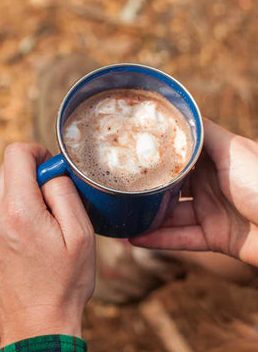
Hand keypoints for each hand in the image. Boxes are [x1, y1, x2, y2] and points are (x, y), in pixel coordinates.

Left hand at [0, 143, 94, 347]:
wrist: (35, 327)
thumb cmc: (63, 285)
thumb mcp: (79, 235)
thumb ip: (63, 192)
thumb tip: (50, 172)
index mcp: (17, 210)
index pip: (15, 153)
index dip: (38, 152)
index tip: (53, 169)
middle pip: (7, 171)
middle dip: (33, 175)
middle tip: (56, 200)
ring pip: (3, 194)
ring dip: (25, 198)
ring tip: (47, 227)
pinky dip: (16, 216)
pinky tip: (34, 242)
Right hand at [131, 119, 257, 265]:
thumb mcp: (234, 150)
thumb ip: (206, 134)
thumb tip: (180, 111)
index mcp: (217, 161)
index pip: (180, 157)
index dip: (156, 156)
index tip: (128, 153)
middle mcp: (212, 185)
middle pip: (170, 188)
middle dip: (145, 190)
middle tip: (116, 188)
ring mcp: (212, 212)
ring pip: (171, 216)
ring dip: (146, 218)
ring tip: (118, 216)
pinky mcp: (215, 238)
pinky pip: (180, 239)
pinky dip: (158, 240)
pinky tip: (134, 237)